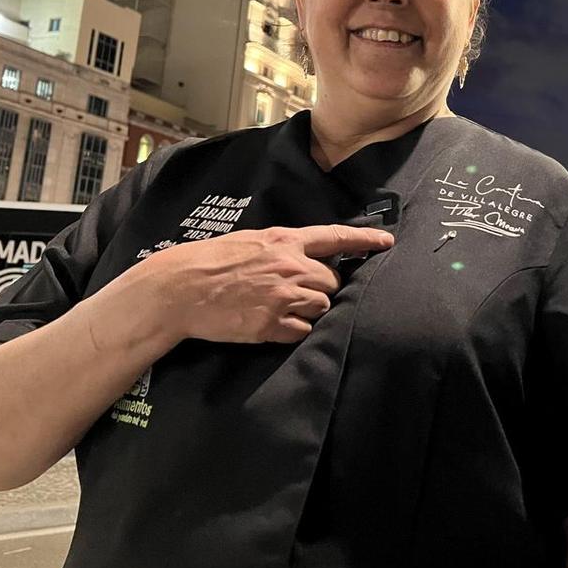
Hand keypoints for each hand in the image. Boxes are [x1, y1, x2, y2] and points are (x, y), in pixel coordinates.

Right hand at [134, 225, 393, 344]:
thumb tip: (306, 255)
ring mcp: (284, 297)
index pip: (336, 237)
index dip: (365, 238)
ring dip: (309, 309)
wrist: (181, 289)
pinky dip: (294, 329)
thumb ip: (282, 247)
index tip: (387, 241)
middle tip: (294, 290)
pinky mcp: (273, 325)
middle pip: (332, 280)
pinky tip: (273, 323)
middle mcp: (291, 267)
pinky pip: (303, 331)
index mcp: (285, 241)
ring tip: (280, 306)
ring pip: (321, 306)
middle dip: (321, 287)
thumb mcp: (251, 241)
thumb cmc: (211, 261)